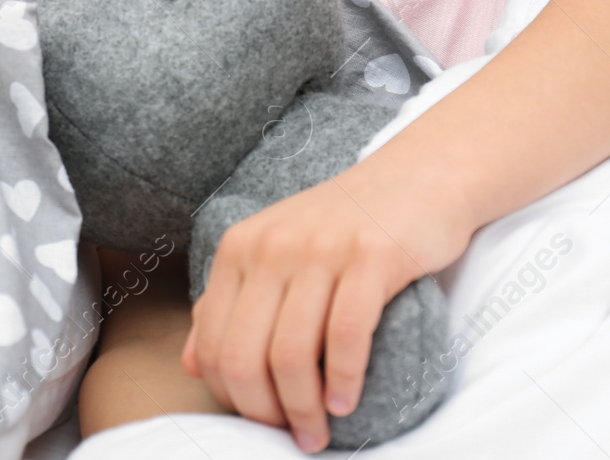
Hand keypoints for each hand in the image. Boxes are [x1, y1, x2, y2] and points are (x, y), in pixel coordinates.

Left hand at [180, 167, 469, 452]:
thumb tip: (190, 363)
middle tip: (295, 435)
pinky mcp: (370, 256)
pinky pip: (347, 336)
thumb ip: (230, 304)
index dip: (232, 395)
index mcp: (239, 248)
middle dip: (265, 411)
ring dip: (305, 409)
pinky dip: (343, 381)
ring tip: (321, 431)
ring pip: (291, 354)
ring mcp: (320, 248)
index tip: (262, 419)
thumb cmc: (346, 227)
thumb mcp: (276, 254)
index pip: (213, 342)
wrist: (419, 175)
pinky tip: (346, 402)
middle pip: (245, 355)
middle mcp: (271, 245)